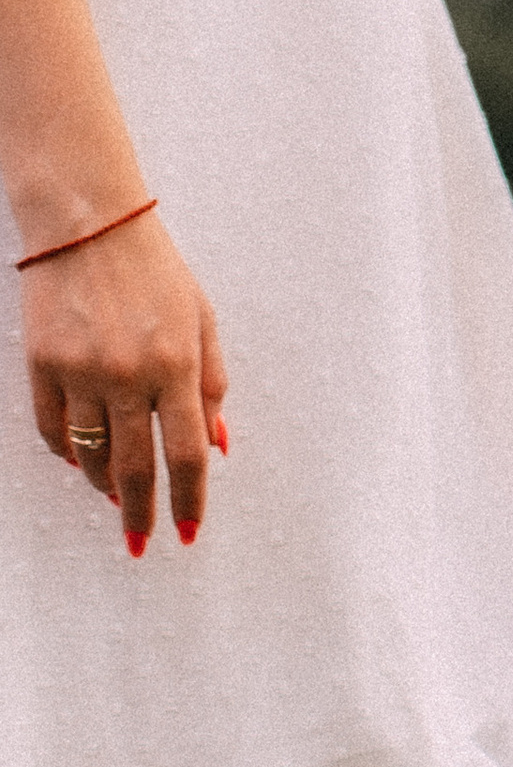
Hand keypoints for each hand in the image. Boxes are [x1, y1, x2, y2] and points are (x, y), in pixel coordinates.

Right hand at [22, 208, 226, 553]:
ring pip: (89, 455)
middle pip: (135, 467)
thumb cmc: (156, 271)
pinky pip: (53, 429)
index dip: (188, 500)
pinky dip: (67, 452)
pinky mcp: (42, 363)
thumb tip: (218, 446)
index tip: (186, 532)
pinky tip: (79, 460)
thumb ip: (212, 385)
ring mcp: (80, 370)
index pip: (185, 453)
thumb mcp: (202, 320)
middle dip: (142, 513)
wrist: (88, 224)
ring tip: (116, 498)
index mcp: (177, 364)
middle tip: (142, 542)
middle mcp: (128, 373)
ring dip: (104, 486)